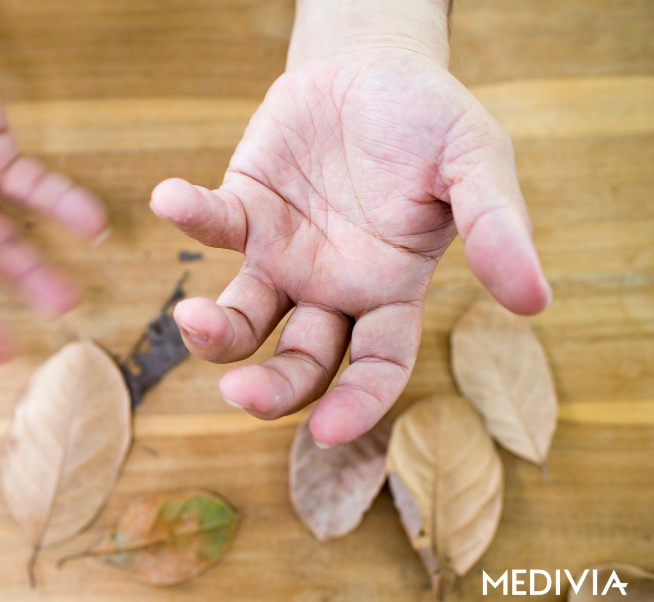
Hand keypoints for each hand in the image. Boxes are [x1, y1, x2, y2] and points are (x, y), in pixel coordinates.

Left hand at [150, 49, 550, 445]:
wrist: (373, 67)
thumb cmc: (429, 121)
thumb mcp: (475, 162)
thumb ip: (497, 227)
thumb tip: (535, 300)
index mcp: (389, 289)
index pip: (375, 365)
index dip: (356, 403)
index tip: (326, 430)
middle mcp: (330, 286)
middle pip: (298, 360)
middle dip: (270, 388)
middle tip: (238, 393)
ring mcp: (282, 252)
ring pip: (243, 316)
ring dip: (214, 330)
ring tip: (191, 317)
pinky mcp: (244, 208)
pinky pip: (213, 224)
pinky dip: (191, 216)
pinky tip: (171, 199)